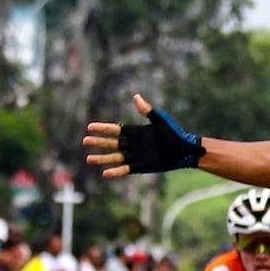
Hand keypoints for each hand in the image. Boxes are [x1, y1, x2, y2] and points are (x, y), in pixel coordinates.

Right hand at [84, 93, 204, 177]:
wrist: (185, 150)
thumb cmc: (174, 134)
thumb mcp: (160, 120)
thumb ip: (147, 110)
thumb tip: (136, 97)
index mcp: (135, 132)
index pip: (114, 130)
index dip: (102, 129)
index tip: (89, 127)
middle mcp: (133, 144)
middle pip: (111, 143)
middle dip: (98, 143)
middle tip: (85, 142)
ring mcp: (137, 156)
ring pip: (115, 157)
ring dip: (103, 158)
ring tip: (88, 159)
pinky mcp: (142, 166)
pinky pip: (126, 169)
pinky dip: (116, 171)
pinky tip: (105, 173)